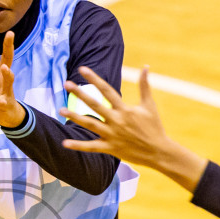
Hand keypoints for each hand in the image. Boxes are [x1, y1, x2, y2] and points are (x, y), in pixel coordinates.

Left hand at [0, 22, 25, 128]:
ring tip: (4, 66)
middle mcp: (1, 74)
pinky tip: (1, 101)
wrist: (2, 114)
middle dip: (9, 45)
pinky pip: (6, 98)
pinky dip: (3, 100)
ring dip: (7, 72)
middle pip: (7, 56)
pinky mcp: (7, 100)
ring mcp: (6, 86)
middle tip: (11, 33)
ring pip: (9, 76)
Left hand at [59, 66, 208, 191]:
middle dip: (80, 94)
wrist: (158, 152)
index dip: (94, 79)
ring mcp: (112, 135)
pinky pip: (91, 147)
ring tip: (60, 110)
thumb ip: (144, 85)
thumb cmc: (154, 127)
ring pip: (90, 124)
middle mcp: (117, 121)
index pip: (107, 90)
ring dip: (74, 117)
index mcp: (125, 109)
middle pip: (95, 105)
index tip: (82, 69)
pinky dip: (78, 146)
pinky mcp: (110, 148)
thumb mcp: (149, 105)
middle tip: (66, 84)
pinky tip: (64, 143)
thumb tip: (145, 66)